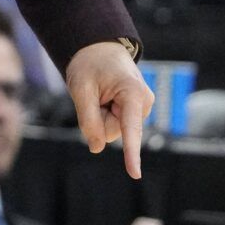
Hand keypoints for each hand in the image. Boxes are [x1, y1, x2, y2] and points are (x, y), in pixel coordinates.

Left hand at [65, 41, 153, 179]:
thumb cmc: (90, 64)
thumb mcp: (81, 88)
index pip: (131, 129)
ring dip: (101, 115)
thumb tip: (97, 148)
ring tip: (101, 93)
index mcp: (132, 92)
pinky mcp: (136, 112)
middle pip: (113, 132)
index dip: (132, 153)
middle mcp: (143, 102)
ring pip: (113, 130)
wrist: (100, 49)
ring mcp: (141, 107)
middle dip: (98, 119)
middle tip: (95, 93)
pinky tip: (107, 98)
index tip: (135, 175)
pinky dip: (105, 114)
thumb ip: (88, 120)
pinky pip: (115, 125)